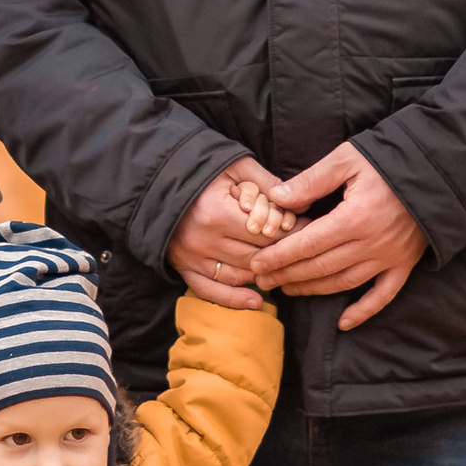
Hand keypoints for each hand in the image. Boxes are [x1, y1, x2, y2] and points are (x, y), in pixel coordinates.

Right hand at [168, 162, 293, 310]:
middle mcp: (204, 239)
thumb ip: (267, 182)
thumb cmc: (201, 169)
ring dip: (262, 274)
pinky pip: (211, 291)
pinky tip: (256, 301)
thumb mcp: (235, 164)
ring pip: (239, 276)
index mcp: (218, 213)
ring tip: (282, 268)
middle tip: (301, 251)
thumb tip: (301, 203)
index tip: (308, 232)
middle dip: (281, 254)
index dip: (291, 234)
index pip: (266, 234)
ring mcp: (191, 256)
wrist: (157, 178)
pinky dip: (234, 300)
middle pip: (256, 257)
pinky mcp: (182, 267)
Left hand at [254, 143, 427, 330]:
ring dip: (313, 290)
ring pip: (343, 283)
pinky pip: (383, 295)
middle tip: (264, 281)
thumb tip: (278, 198)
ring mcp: (389, 258)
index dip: (279, 256)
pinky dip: (364, 311)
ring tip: (288, 290)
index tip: (257, 264)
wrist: (436, 170)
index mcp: (353, 218)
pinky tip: (343, 323)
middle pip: (320, 267)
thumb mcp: (347, 159)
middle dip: (288, 275)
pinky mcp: (404, 264)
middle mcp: (370, 244)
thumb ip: (311, 180)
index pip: (307, 244)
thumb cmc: (388, 160)